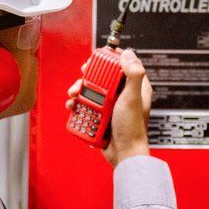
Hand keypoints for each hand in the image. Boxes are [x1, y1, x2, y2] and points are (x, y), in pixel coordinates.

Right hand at [66, 49, 151, 166]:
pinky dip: (78, 104)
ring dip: (80, 90)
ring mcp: (111, 105)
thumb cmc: (132, 128)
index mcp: (134, 87)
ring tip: (75, 94)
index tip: (100, 55)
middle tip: (82, 73)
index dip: (111, 58)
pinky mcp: (101, 115)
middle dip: (89, 74)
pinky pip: (86, 105)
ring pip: (91, 90)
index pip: (123, 65)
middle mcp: (122, 94)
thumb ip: (133, 75)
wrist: (123, 153)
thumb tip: (129, 55)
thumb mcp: (133, 98)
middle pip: (103, 75)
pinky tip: (74, 106)